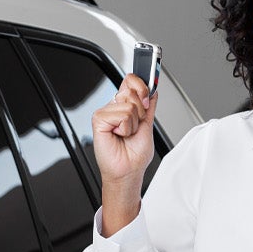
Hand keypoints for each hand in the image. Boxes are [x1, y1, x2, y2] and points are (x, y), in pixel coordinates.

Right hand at [92, 73, 156, 234]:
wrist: (128, 170)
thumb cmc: (134, 154)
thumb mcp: (148, 125)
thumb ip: (149, 105)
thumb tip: (154, 89)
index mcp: (125, 105)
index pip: (132, 81)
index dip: (142, 82)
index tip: (148, 81)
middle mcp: (114, 106)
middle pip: (132, 89)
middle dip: (141, 109)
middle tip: (136, 125)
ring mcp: (106, 112)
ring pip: (129, 104)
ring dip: (133, 123)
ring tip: (127, 134)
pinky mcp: (99, 119)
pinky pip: (121, 114)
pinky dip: (125, 128)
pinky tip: (119, 135)